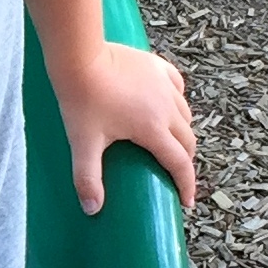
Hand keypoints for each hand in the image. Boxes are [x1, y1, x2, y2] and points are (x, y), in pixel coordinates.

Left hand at [51, 42, 194, 213]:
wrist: (80, 58)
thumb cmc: (82, 101)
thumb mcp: (83, 143)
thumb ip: (88, 178)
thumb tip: (92, 210)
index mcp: (153, 129)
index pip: (179, 163)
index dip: (186, 185)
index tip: (187, 201)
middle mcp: (167, 108)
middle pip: (188, 140)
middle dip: (185, 161)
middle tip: (174, 173)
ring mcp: (165, 85)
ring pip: (185, 115)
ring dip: (182, 132)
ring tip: (170, 143)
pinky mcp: (158, 67)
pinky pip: (177, 87)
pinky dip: (176, 102)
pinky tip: (167, 107)